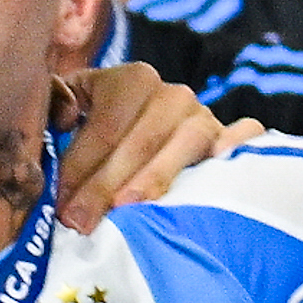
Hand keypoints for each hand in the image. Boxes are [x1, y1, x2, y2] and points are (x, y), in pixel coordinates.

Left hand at [47, 63, 257, 228]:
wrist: (148, 130)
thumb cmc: (103, 132)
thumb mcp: (74, 108)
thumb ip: (57, 103)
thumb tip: (65, 116)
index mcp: (133, 80)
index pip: (105, 126)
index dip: (79, 166)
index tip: (60, 205)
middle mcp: (173, 95)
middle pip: (141, 140)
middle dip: (105, 185)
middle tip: (80, 222)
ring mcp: (206, 116)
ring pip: (187, 142)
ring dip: (156, 177)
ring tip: (129, 209)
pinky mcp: (233, 137)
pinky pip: (245, 136)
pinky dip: (237, 149)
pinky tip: (217, 171)